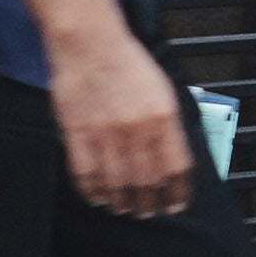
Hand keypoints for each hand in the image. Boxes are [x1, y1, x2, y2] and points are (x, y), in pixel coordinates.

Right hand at [50, 10, 194, 215]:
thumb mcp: (164, 92)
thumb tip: (174, 162)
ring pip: (117, 184)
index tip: (175, 205)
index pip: (177, 169)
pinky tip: (99, 198)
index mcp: (164, 119)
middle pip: (147, 182)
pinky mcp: (77, 134)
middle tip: (147, 212)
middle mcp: (137, 130)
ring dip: (122, 203)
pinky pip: (86, 175)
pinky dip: (93, 192)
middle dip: (149, 204)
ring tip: (124, 209)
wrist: (90, 44)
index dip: (178, 193)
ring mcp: (106, 134)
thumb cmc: (128, 64)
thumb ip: (169, 127)